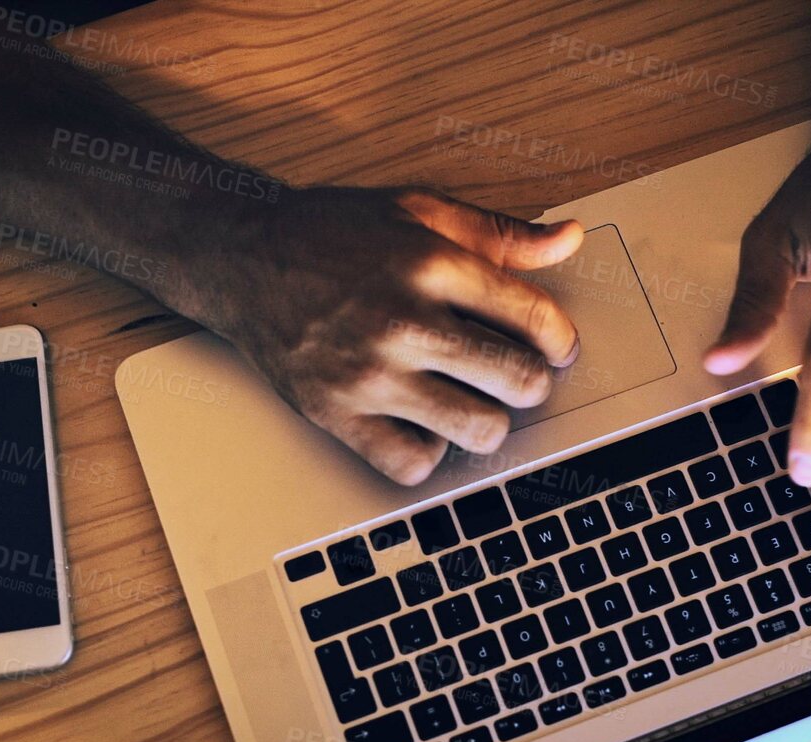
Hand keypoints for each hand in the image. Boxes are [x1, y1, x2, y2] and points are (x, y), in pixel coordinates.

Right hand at [162, 186, 583, 484]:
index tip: (554, 347)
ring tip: (472, 402)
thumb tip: (569, 239)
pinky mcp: (335, 413)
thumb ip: (499, 232)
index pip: (536, 319)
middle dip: (531, 382)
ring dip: (487, 422)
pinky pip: (413, 463)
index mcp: (432, 263)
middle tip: (514, 376)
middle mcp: (404, 320)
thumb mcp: (420, 210)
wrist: (241, 257)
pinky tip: (421, 423)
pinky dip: (427, 451)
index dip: (561, 340)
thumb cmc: (332, 233)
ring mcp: (368, 373)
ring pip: (478, 430)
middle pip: (518, 381)